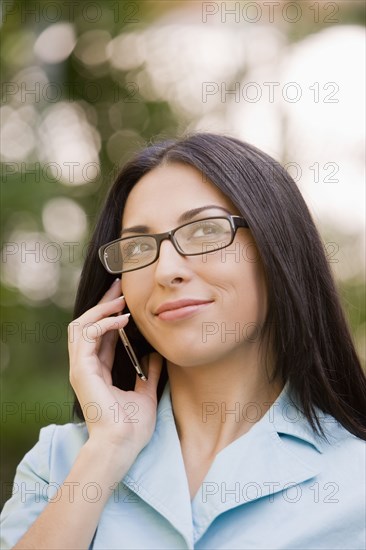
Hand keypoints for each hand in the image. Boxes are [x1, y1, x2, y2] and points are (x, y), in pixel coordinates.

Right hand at [68, 278, 162, 458]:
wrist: (122, 447)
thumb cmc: (132, 428)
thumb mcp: (146, 393)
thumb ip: (149, 373)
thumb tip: (156, 354)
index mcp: (98, 371)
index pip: (100, 335)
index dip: (111, 315)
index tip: (126, 298)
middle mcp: (86, 366)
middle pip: (86, 324)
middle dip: (102, 303)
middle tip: (119, 286)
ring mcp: (81, 368)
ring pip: (81, 325)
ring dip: (100, 309)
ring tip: (120, 300)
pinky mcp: (81, 370)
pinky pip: (87, 335)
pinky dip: (103, 323)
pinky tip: (122, 320)